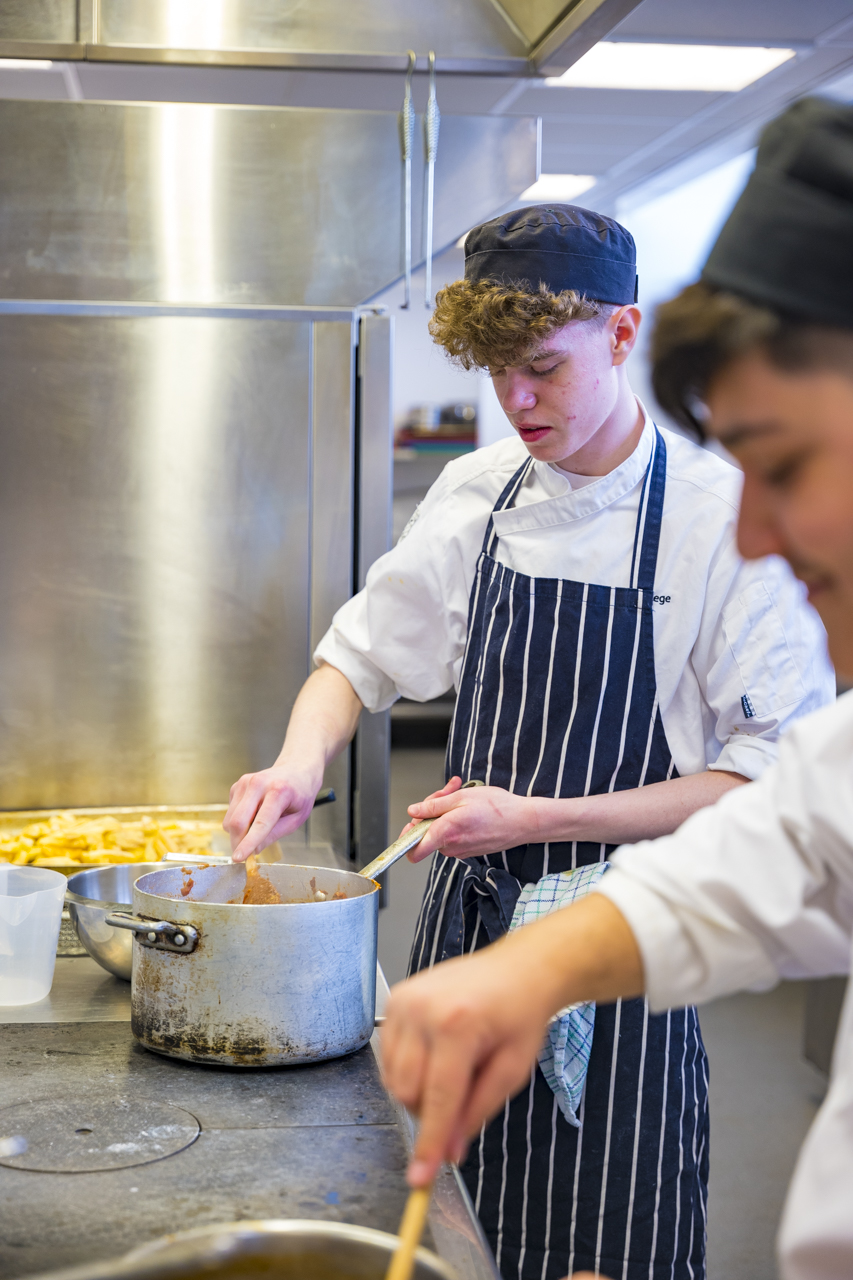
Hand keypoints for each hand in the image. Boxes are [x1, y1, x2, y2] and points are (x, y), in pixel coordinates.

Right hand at [223, 761, 321, 861]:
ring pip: (230, 819)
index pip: (260, 822)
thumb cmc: (300, 794)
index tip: (238, 858)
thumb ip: (274, 834)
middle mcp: (258, 783)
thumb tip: (254, 850)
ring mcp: (245, 783)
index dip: (248, 843)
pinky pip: (230, 813)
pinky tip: (253, 816)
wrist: (295, 770)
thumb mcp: (296, 819)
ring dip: (238, 833)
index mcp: (279, 791)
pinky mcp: (236, 786)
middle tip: (244, 856)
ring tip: (256, 830)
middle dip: (238, 843)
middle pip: (238, 821)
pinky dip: (238, 822)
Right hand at [380, 895, 643, 1186]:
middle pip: (408, 1093)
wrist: (517, 969)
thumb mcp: (512, 1071)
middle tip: (463, 1095)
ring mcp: (404, 1001)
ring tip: (454, 1066)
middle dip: (431, 1111)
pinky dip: (408, 1068)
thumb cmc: (520, 1015)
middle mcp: (423, 1010)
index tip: (419, 1179)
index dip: (429, 1143)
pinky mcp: (395, 998)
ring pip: (393, 1078)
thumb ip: (477, 1112)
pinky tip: (436, 1053)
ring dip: (418, 1091)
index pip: (438, 1099)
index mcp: (458, 1025)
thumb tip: (448, 1151)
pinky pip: (388, 1056)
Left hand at [402, 776, 547, 861]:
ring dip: (445, 812)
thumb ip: (434, 805)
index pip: (414, 851)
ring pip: (440, 831)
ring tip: (460, 795)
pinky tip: (468, 807)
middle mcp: (451, 846)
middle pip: (427, 831)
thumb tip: (414, 811)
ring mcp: (460, 850)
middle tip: (447, 790)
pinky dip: (455, 820)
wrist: (523, 821)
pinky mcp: (468, 850)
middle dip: (432, 810)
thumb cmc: (498, 808)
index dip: (406, 838)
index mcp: (446, 832)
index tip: (411, 824)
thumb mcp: (462, 797)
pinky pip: (452, 835)